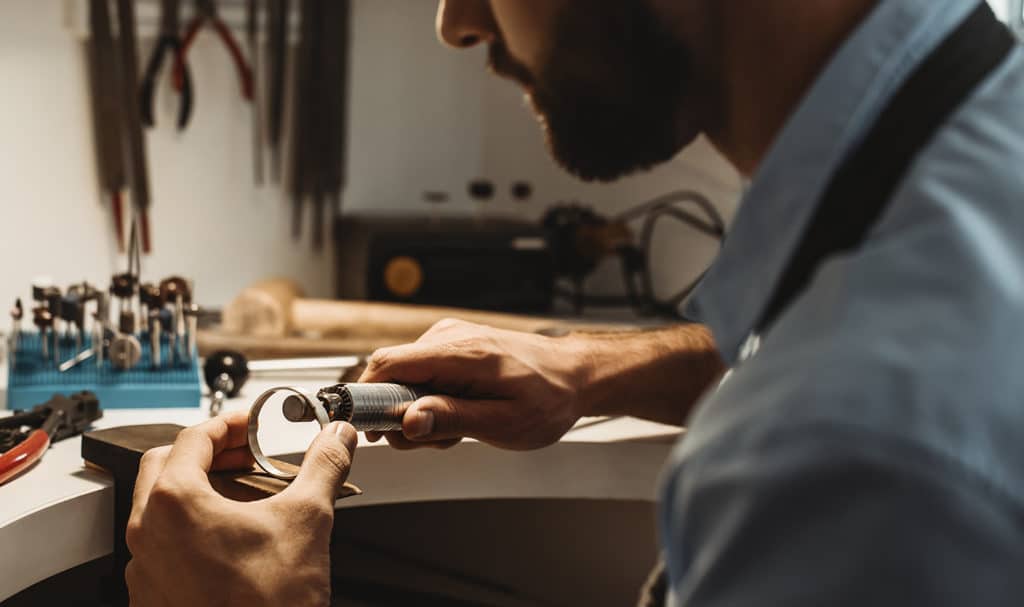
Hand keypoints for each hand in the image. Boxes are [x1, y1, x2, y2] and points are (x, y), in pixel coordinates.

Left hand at [125, 410, 357, 606]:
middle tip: (243, 456)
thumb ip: (324, 466)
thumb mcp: (308, 519)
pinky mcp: (151, 597)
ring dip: (198, 492)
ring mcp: (144, 569)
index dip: (229, 424)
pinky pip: (162, 548)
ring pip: (159, 509)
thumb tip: (337, 438)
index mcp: (175, 503)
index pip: (194, 437)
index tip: (250, 426)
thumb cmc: (266, 605)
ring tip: (241, 498)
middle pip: (166, 466)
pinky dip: (190, 531)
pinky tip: (229, 542)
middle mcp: (147, 533)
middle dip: (207, 453)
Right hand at [358, 318, 586, 450]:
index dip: (367, 398)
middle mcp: (449, 336)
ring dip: (421, 410)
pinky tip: (462, 412)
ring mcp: (450, 337)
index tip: (372, 430)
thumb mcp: (503, 423)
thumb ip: (452, 419)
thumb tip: (407, 421)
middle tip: (436, 440)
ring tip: (460, 427)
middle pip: (390, 374)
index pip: (386, 364)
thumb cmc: (549, 398)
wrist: (576, 375)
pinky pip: (423, 373)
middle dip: (401, 415)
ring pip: (406, 377)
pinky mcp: (454, 344)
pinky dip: (432, 398)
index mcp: (460, 352)